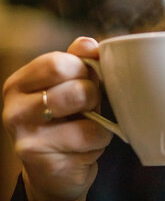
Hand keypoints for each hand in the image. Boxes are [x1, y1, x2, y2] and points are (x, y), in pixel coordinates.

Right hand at [2, 37, 112, 200]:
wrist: (54, 171)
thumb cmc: (66, 121)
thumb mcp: (69, 85)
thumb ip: (79, 60)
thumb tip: (90, 44)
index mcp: (19, 84)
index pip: (58, 62)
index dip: (84, 69)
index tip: (86, 79)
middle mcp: (14, 110)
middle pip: (76, 88)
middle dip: (95, 95)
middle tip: (89, 106)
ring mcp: (26, 137)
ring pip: (88, 116)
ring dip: (100, 122)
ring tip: (87, 127)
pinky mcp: (43, 161)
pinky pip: (92, 140)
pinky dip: (99, 142)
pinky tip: (84, 147)